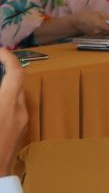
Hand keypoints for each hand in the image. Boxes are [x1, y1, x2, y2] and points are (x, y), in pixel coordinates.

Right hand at [0, 50, 26, 176]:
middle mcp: (19, 113)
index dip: (8, 58)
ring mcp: (22, 124)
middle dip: (3, 74)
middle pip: (16, 84)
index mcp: (6, 108)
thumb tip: (2, 88)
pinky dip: (4, 104)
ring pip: (16, 98)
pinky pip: (14, 111)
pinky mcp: (20, 134)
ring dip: (3, 91)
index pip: (15, 73)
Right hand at [72, 10, 108, 36]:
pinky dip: (108, 32)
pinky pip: (104, 34)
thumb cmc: (86, 16)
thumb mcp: (97, 13)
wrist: (75, 23)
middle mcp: (99, 32)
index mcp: (100, 25)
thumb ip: (106, 17)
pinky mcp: (95, 36)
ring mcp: (97, 35)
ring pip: (108, 34)